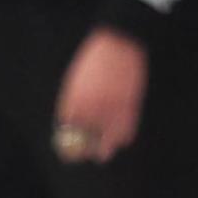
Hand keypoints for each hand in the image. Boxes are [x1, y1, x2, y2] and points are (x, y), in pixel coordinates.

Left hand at [49, 27, 145, 165]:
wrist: (119, 42)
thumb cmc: (94, 58)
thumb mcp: (76, 79)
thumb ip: (73, 101)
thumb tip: (70, 121)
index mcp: (75, 100)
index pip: (67, 129)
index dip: (68, 142)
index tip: (68, 150)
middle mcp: (92, 108)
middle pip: (87, 139)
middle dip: (86, 150)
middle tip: (87, 155)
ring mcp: (112, 108)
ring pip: (108, 141)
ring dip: (105, 149)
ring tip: (104, 155)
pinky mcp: (130, 106)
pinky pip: (126, 130)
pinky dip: (123, 137)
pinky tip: (121, 140)